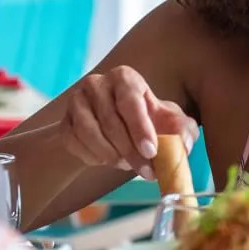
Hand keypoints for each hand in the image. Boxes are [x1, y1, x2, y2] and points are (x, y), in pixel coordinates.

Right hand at [60, 66, 195, 179]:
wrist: (111, 128)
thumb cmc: (146, 120)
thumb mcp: (168, 121)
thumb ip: (182, 130)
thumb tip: (185, 144)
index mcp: (125, 78)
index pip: (130, 101)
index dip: (140, 128)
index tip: (150, 151)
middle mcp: (97, 84)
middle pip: (111, 122)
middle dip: (131, 151)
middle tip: (146, 171)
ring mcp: (76, 102)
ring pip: (90, 134)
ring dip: (112, 156)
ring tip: (127, 164)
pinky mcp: (64, 123)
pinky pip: (76, 145)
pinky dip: (94, 158)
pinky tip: (107, 159)